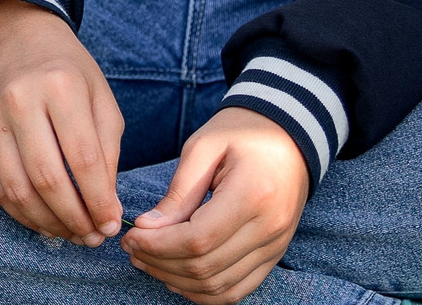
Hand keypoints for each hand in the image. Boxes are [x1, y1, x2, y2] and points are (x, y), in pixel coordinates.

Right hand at [0, 0, 125, 246]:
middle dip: (75, 219)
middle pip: (48, 179)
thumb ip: (107, 150)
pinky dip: (20, 213)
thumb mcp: (100, 97)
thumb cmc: (66, 71)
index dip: (100, 200)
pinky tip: (43, 221)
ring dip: (48, 223)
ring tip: (71, 233)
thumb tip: (106, 207)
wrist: (11, 37)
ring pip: (18, 189)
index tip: (111, 224)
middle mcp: (20, 99)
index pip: (83, 159)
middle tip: (92, 237)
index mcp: (61, 85)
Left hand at [121, 107, 309, 302]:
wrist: (289, 134)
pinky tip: (176, 276)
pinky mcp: (274, 255)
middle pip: (206, 267)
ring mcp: (276, 246)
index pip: (197, 240)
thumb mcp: (204, 147)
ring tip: (148, 260)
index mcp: (252, 194)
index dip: (158, 245)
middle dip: (160, 262)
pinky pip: (237, 290)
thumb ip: (178, 193)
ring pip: (219, 286)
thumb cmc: (242, 132)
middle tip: (132, 248)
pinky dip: (203, 292)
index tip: (131, 236)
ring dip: (177, 280)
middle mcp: (269, 228)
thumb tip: (147, 229)